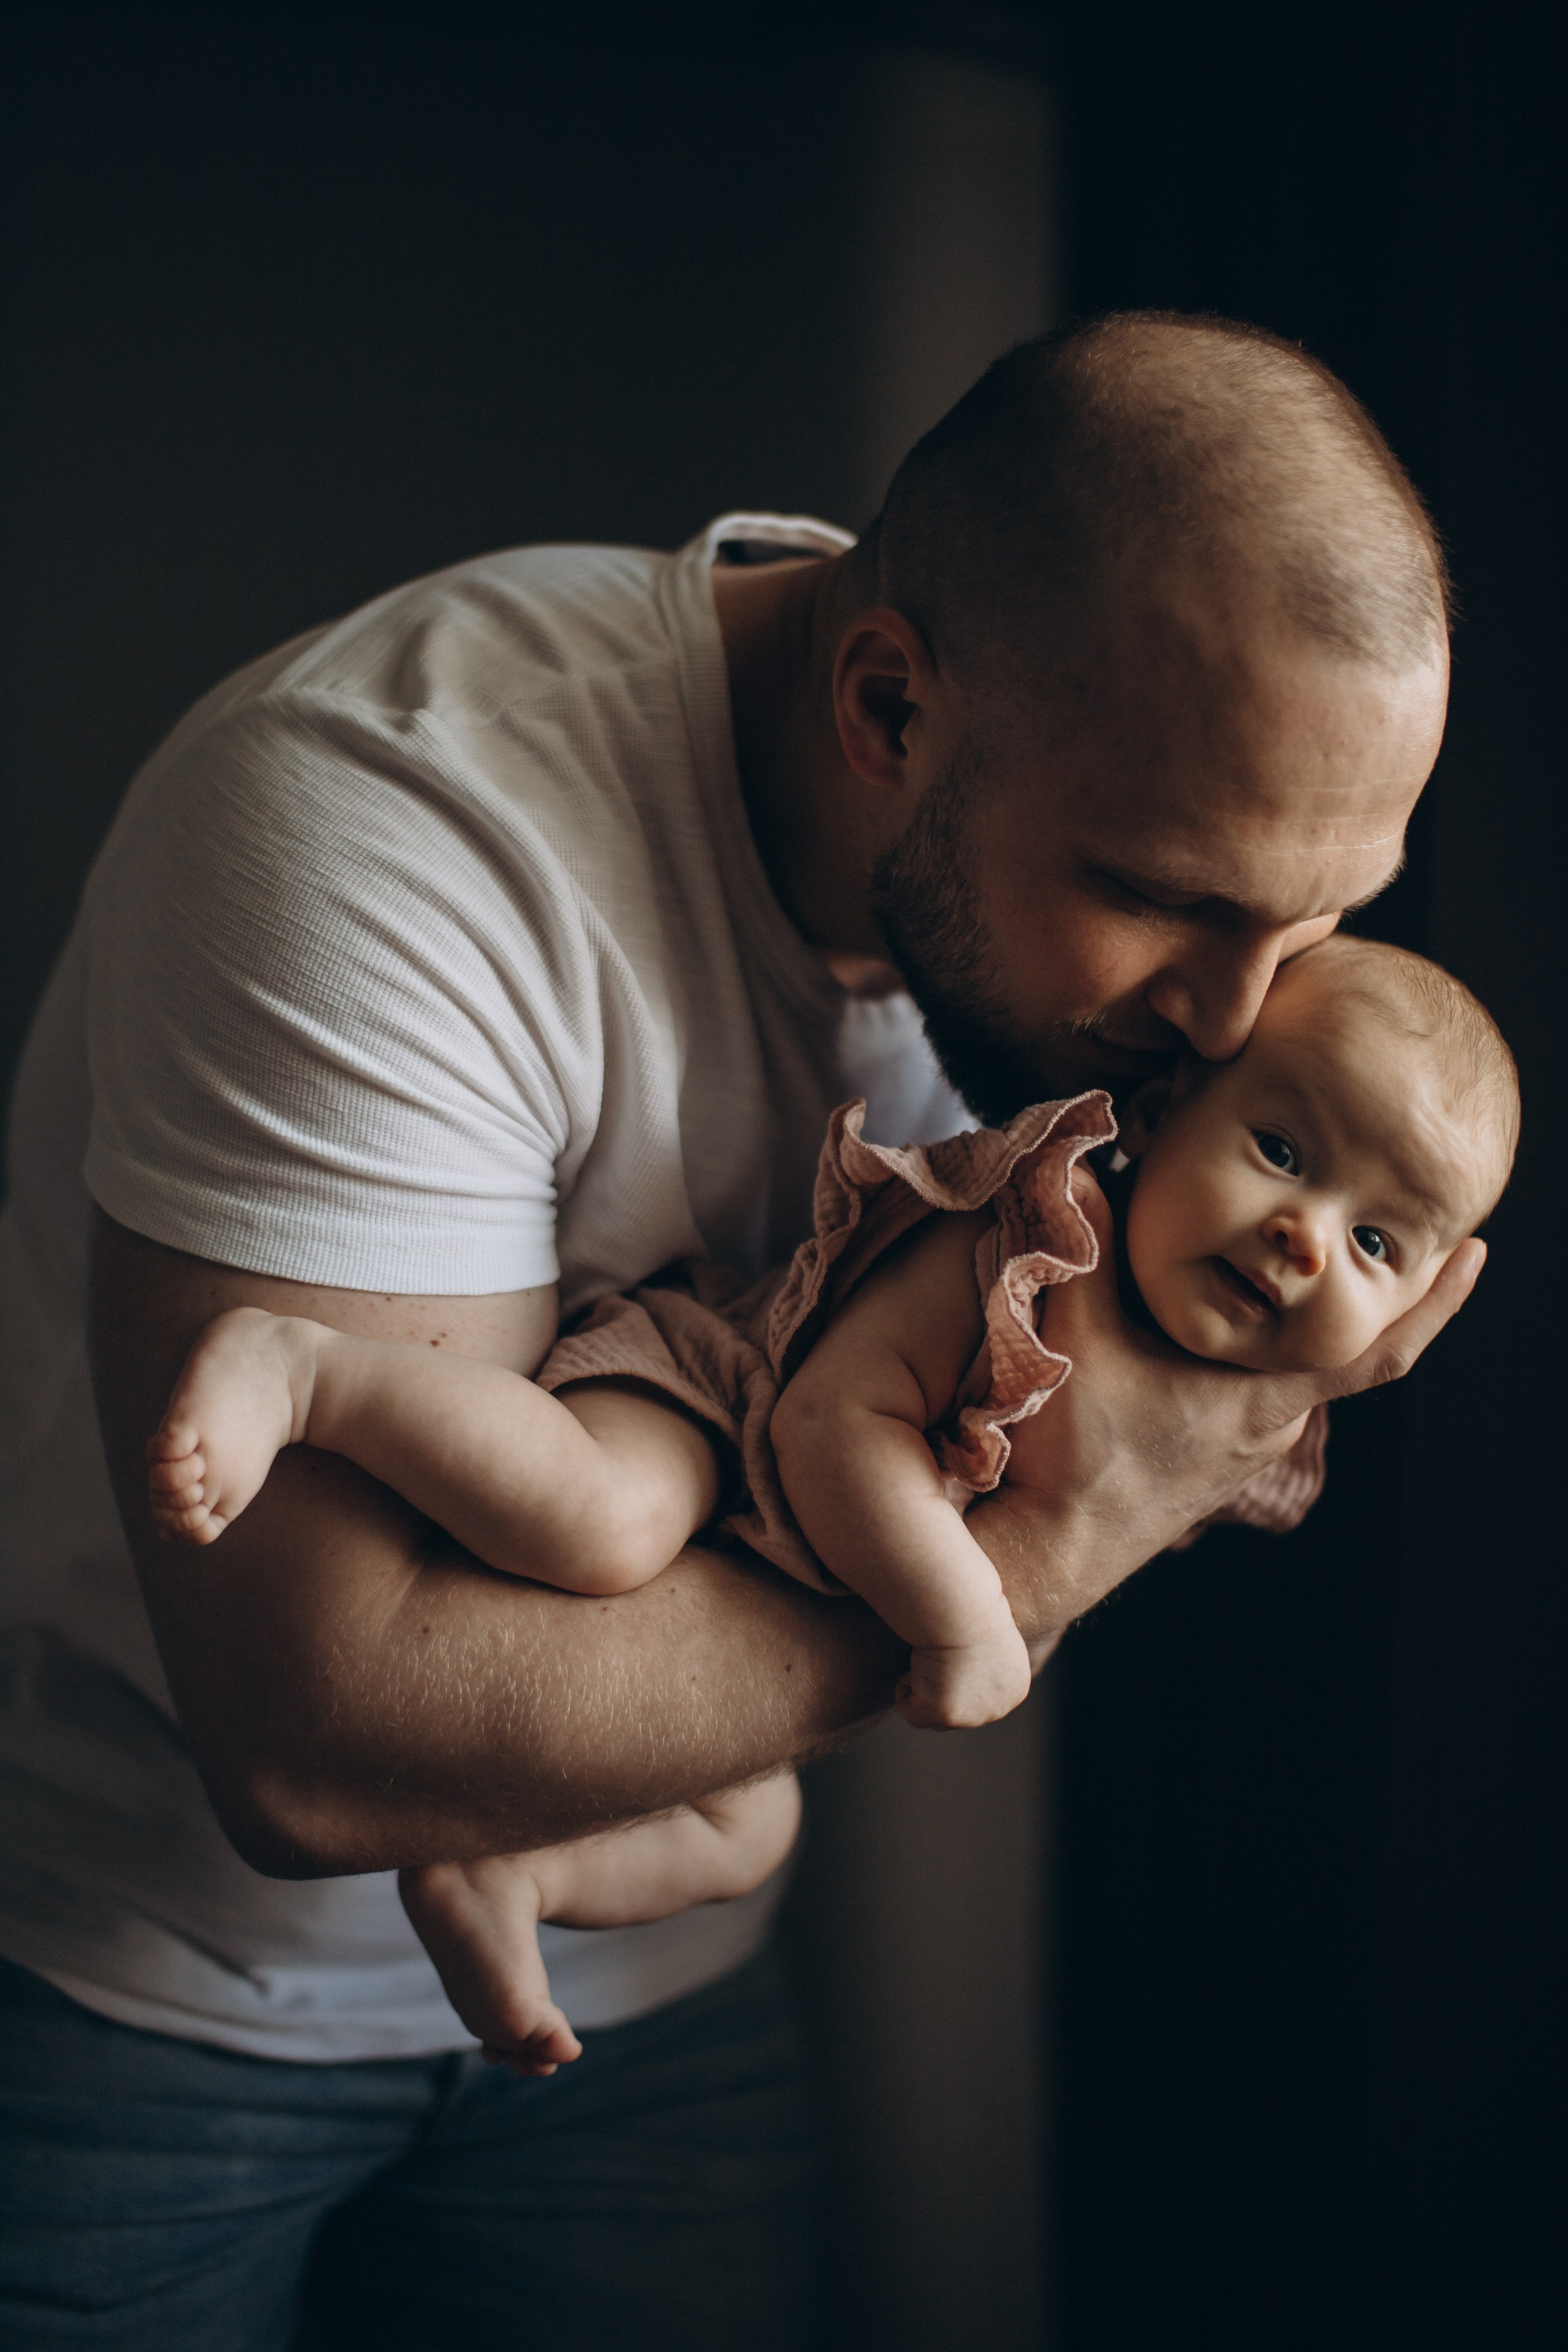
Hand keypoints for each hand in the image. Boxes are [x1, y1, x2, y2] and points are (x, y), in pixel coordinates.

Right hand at [897, 1621, 1034, 1729]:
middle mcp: (999, 1708)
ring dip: (922, 1685)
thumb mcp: (988, 1637)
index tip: (956, 1647)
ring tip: (931, 1657)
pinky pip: (908, 1709)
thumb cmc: (969, 1608)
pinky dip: (905, 1685)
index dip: (955, 1672)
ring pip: (931, 1713)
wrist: (961, 1610)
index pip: (978, 1696)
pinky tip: (919, 1662)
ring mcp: (973, 1717)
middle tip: (940, 1653)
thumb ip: (982, 1663)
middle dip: (938, 1685)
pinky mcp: (945, 1716)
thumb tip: (962, 1670)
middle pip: (956, 1711)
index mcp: (1015, 1687)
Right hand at [971, 1173, 1483, 1640]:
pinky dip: (1236, 1343)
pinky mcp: (1208, 1447)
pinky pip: (1240, 1382)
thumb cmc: (1083, 1461)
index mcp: (1266, 1399)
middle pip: (1317, 1339)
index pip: (1381, 1351)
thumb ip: (1087, 1255)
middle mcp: (1269, 1422)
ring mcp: (1240, 1440)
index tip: (1477, 1254)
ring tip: (1247, 1255)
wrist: (1055, 1550)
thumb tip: (1079, 1172)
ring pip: (1271, 1360)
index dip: (1436, 1304)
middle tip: (1336, 1216)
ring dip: (1269, 1315)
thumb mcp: (1081, 1341)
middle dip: (1329, 1283)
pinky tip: (1191, 1317)